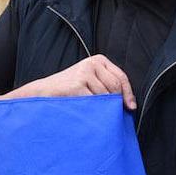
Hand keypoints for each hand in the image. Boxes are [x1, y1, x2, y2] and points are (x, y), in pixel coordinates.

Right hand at [21, 55, 135, 109]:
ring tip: (93, 110)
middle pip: (115, 87)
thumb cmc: (69, 89)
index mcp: (98, 60)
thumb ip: (106, 84)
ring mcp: (84, 73)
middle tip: (113, 114)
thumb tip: (128, 102)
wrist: (44, 91)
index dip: (128, 94)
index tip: (131, 107)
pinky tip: (86, 110)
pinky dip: (93, 109)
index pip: (121, 77)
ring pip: (105, 96)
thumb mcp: (90, 80)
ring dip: (102, 107)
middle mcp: (92, 63)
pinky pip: (94, 102)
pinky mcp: (77, 84)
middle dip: (116, 102)